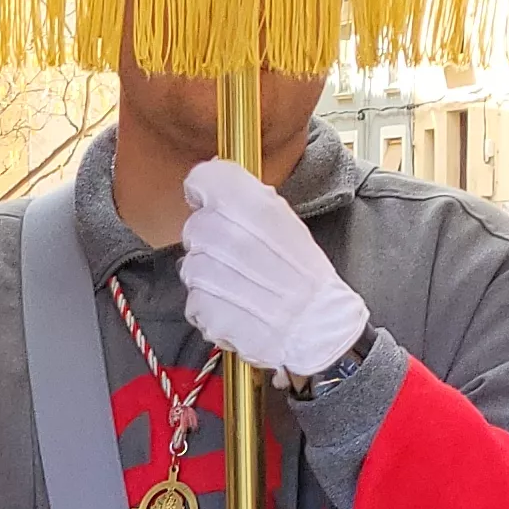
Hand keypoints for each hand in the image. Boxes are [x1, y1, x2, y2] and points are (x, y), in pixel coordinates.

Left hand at [178, 159, 371, 378]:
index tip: (210, 204)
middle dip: (211, 242)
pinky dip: (211, 307)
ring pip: (191, 266)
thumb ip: (248, 200)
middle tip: (241, 259)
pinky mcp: (204, 306)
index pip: (202, 179)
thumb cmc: (306, 279)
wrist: (317, 329)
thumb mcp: (286, 222)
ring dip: (210, 277)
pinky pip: (194, 300)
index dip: (204, 192)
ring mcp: (211, 272)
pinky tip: (238, 307)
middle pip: (194, 227)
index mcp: (254, 206)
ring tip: (244, 287)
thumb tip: (215, 189)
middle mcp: (228, 234)